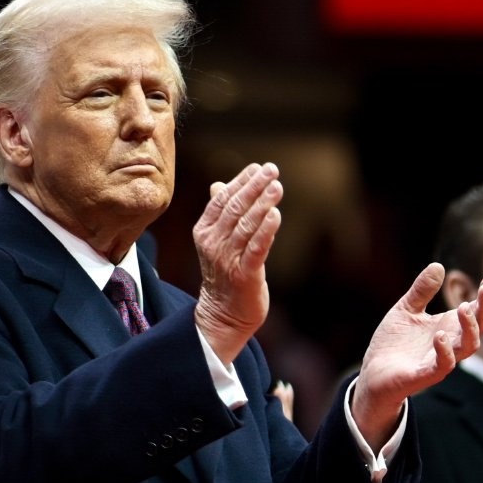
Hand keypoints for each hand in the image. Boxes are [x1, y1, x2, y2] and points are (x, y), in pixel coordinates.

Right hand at [190, 161, 286, 365]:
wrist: (223, 315)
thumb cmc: (224, 274)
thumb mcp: (216, 241)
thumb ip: (219, 213)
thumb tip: (218, 184)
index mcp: (205, 232)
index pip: (221, 199)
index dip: (240, 181)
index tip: (257, 167)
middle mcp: (213, 243)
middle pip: (234, 208)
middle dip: (254, 186)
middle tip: (271, 169)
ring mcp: (228, 259)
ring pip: (246, 225)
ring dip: (263, 203)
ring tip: (277, 186)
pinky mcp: (245, 275)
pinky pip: (256, 248)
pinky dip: (266, 230)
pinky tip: (275, 215)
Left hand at [345, 264, 482, 452]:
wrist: (373, 374)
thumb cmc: (393, 344)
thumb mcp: (406, 309)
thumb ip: (422, 290)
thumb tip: (438, 265)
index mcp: (448, 327)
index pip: (476, 312)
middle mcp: (450, 344)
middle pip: (479, 328)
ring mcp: (440, 360)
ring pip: (467, 347)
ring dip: (470, 328)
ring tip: (464, 308)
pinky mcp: (425, 375)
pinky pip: (442, 366)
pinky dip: (445, 352)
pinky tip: (440, 336)